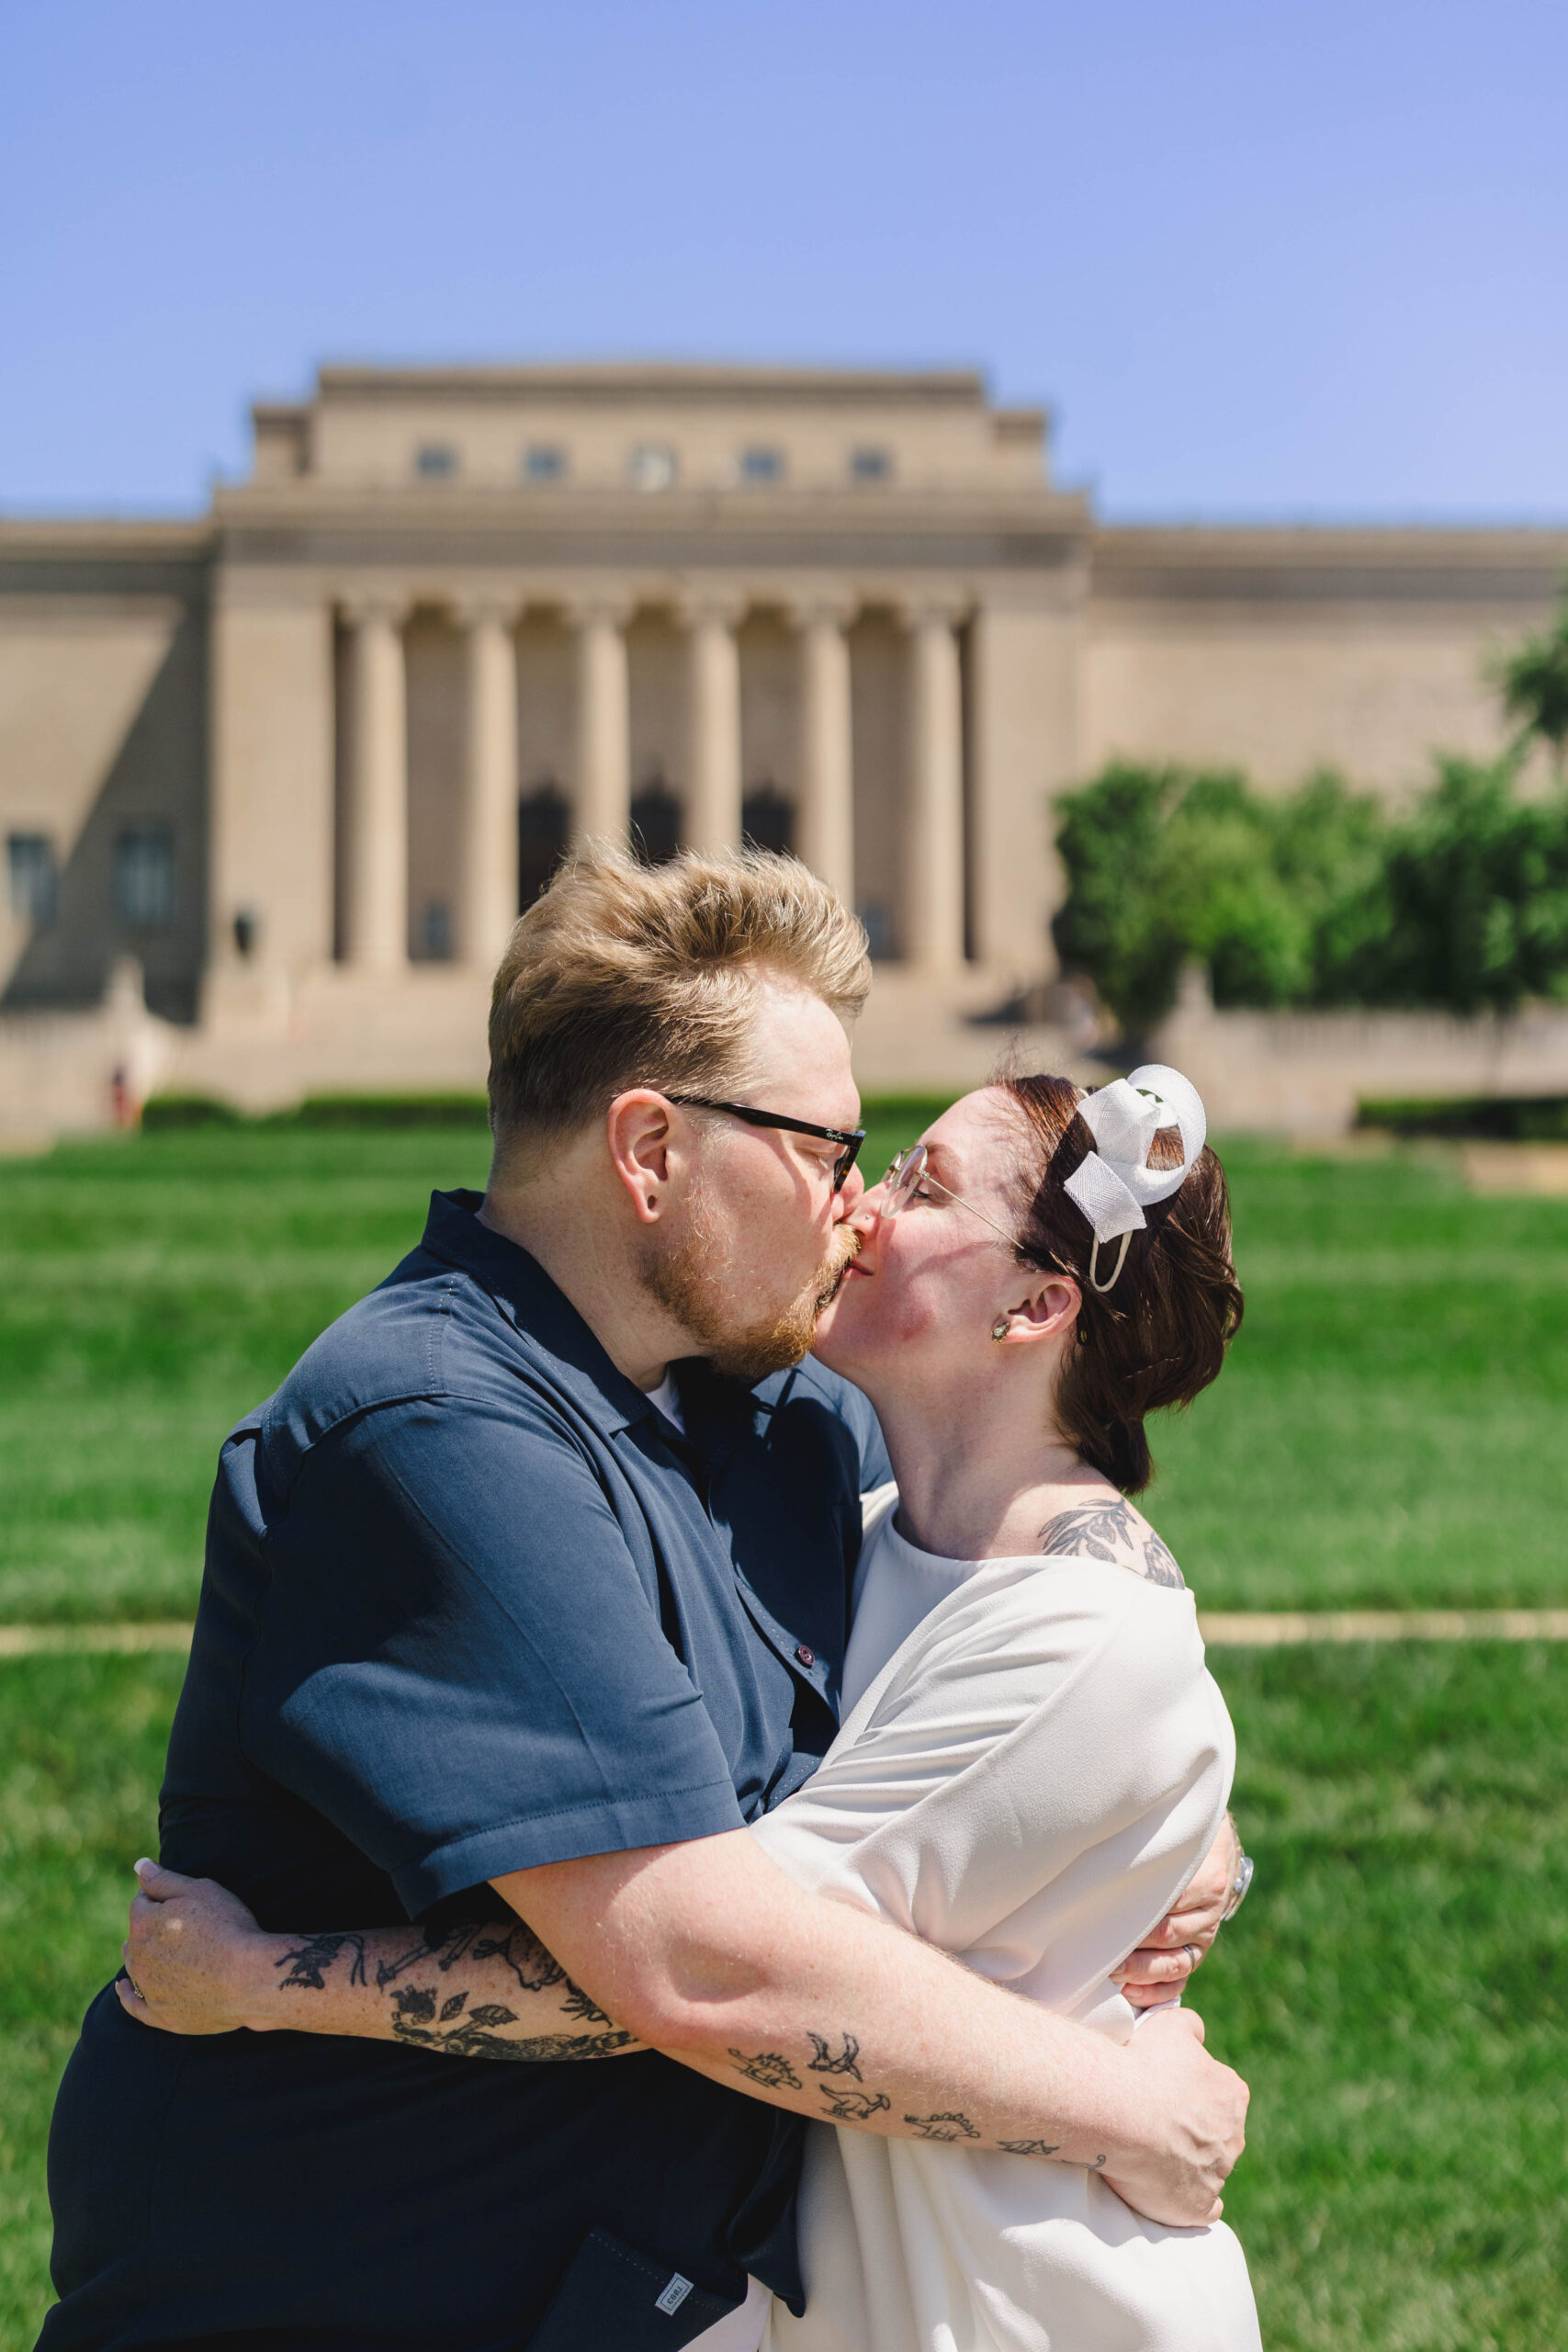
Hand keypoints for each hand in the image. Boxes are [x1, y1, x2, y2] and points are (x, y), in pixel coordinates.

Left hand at [115, 1859, 280, 2035]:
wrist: (251, 1978)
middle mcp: (138, 1957)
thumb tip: (139, 1865)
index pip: (141, 1902)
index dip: (160, 1898)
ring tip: (158, 1950)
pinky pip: (133, 2005)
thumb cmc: (228, 1928)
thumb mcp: (200, 1890)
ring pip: (135, 1966)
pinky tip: (122, 1987)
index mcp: (143, 1924)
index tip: (181, 1901)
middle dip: (151, 1927)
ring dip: (141, 1955)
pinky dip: (126, 1995)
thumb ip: (164, 1879)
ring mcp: (148, 1989)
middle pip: (136, 1935)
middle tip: (181, 1925)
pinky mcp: (161, 2015)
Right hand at [1099, 2005, 1247, 2226]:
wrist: (1121, 2112)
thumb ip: (1192, 2027)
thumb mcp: (1171, 2025)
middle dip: (1193, 2132)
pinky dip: (1192, 2204)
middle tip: (1155, 2124)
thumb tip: (1198, 2035)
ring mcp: (1217, 2175)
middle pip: (1217, 2135)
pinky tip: (1172, 2194)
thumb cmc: (1144, 2065)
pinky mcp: (1197, 2207)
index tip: (1167, 2094)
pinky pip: (1204, 2210)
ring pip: (1210, 2171)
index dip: (1194, 2094)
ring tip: (1149, 2154)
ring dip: (1187, 2165)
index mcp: (1231, 2094)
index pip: (1222, 2095)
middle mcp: (1232, 2137)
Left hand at [1111, 1818, 1236, 2008]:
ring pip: (1175, 1964)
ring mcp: (1205, 1936)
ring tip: (1111, 1975)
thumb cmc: (1181, 1840)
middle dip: (1133, 1949)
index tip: (1106, 1922)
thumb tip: (1108, 1860)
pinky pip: (1180, 1982)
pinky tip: (1131, 1993)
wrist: (1215, 1849)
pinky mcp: (1198, 1953)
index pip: (1169, 1904)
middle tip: (1101, 1954)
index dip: (1137, 1916)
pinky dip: (1156, 1993)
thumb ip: (1154, 1853)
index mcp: (1207, 1882)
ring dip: (1140, 1972)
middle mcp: (1209, 1913)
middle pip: (1168, 1936)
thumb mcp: (1176, 1838)